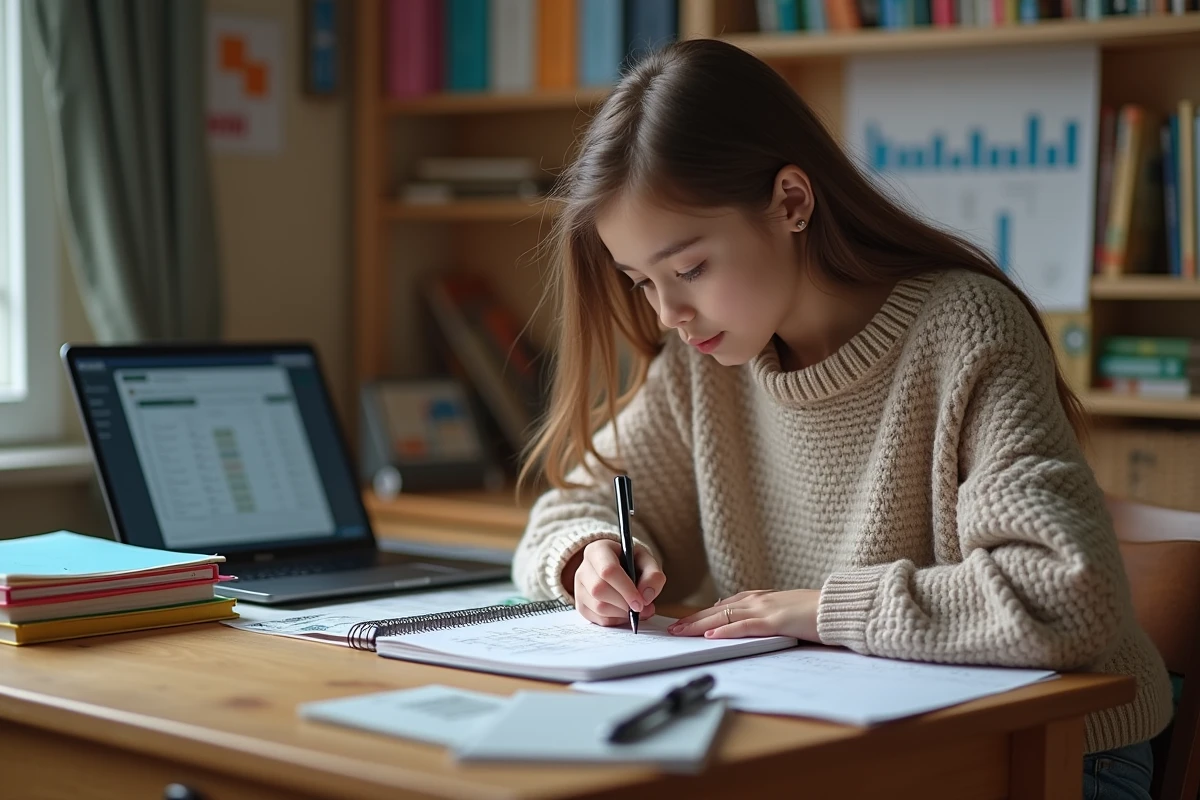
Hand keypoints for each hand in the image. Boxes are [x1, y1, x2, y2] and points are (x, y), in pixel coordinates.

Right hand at [570, 539, 665, 627]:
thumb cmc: (632, 562)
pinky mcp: (580, 605)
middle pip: (600, 590)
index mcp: (598, 550)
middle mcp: (583, 568)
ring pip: (598, 607)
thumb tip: (646, 597)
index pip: (608, 571)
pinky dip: (615, 620)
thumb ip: (653, 576)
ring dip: (621, 613)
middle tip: (641, 607)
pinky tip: (624, 613)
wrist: (619, 567)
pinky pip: (597, 619)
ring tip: (635, 609)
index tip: (641, 602)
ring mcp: (579, 588)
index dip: (626, 589)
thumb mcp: (646, 561)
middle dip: (624, 603)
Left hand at [668, 589, 821, 641]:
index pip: (722, 606)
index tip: (683, 623)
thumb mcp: (783, 613)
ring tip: (681, 632)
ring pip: (725, 616)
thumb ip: (762, 616)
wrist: (837, 608)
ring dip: (700, 625)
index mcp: (759, 599)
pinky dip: (727, 630)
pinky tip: (712, 635)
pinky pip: (746, 626)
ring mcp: (766, 609)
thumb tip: (739, 622)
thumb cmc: (813, 613)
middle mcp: (758, 600)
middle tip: (671, 630)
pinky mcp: (776, 621)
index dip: (701, 615)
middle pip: (717, 610)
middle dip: (692, 621)